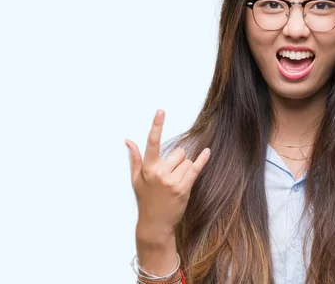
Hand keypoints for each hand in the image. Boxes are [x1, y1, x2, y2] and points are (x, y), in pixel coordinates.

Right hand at [125, 109, 210, 243]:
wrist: (155, 224)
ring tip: (175, 183)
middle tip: (170, 175)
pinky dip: (202, 160)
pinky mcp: (184, 189)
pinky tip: (207, 152)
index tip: (161, 111)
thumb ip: (135, 158)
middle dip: (178, 160)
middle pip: (178, 152)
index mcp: (148, 169)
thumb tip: (128, 140)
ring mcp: (172, 181)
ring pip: (187, 161)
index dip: (156, 125)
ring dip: (185, 169)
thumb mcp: (136, 180)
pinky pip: (195, 169)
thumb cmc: (146, 200)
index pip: (152, 142)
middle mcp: (160, 173)